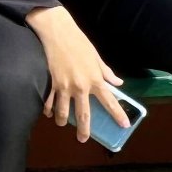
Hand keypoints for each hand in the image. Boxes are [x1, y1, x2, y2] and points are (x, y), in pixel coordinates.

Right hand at [27, 6, 127, 143]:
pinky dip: (47, 109)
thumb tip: (117, 82)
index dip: (118, 114)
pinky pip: (48, 102)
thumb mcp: (96, 56)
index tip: (124, 125)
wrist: (57, 32)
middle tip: (83, 140)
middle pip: (84, 114)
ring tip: (62, 124)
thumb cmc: (79, 42)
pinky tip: (48, 112)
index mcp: (95, 80)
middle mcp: (81, 87)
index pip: (110, 101)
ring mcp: (64, 87)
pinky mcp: (51, 83)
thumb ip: (106, 72)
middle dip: (84, 130)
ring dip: (62, 121)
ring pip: (62, 112)